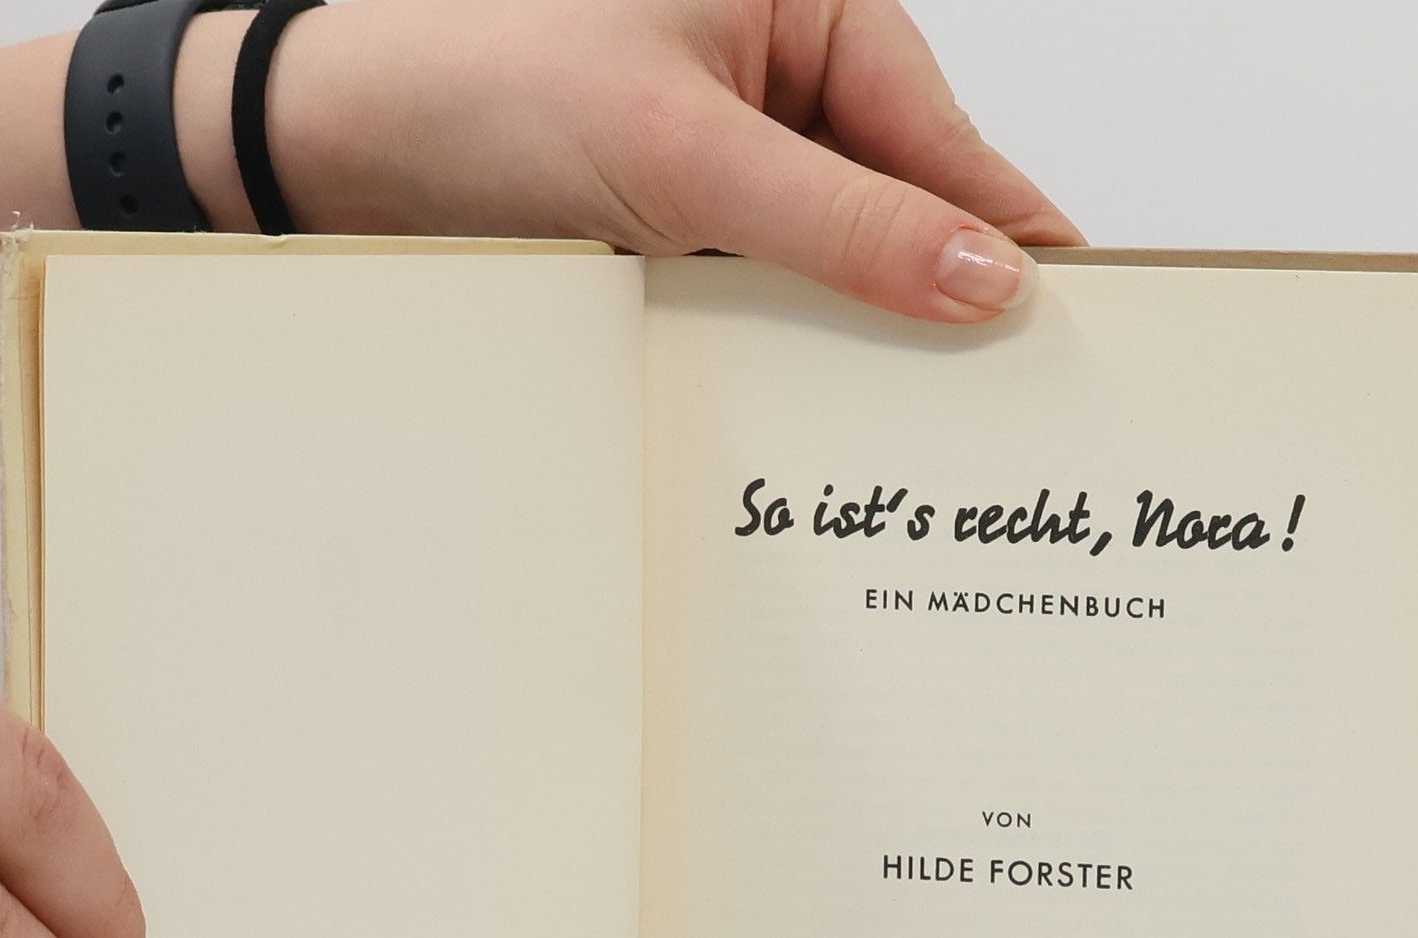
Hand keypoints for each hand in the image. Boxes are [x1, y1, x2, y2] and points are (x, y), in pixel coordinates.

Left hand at [258, 0, 1082, 319]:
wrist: (340, 149)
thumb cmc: (483, 89)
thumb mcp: (686, 155)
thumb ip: (841, 222)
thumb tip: (981, 276)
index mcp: (801, 3)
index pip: (937, 133)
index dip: (1006, 227)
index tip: (1077, 310)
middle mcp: (774, 71)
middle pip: (897, 199)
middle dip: (935, 292)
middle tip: (1004, 395)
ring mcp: (730, 153)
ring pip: (834, 255)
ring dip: (855, 329)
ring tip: (912, 417)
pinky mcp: (685, 221)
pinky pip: (769, 288)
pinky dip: (787, 340)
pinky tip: (810, 397)